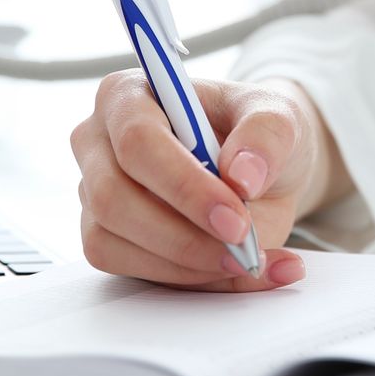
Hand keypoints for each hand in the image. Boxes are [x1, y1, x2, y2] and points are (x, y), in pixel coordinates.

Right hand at [69, 73, 328, 289]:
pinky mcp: (105, 237)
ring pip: (114, 243)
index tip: (234, 217)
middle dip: (184, 234)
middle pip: (114, 198)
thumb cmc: (254, 133)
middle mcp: (98, 142)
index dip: (184, 186)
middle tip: (244, 248)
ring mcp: (95, 193)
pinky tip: (238, 272)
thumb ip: (267, 135)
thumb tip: (242, 176)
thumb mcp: (279, 117)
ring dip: (189, 263)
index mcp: (127, 95)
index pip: (137, 141)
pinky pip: (132, 271)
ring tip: (253, 260)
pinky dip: (192, 280)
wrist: (258, 170)